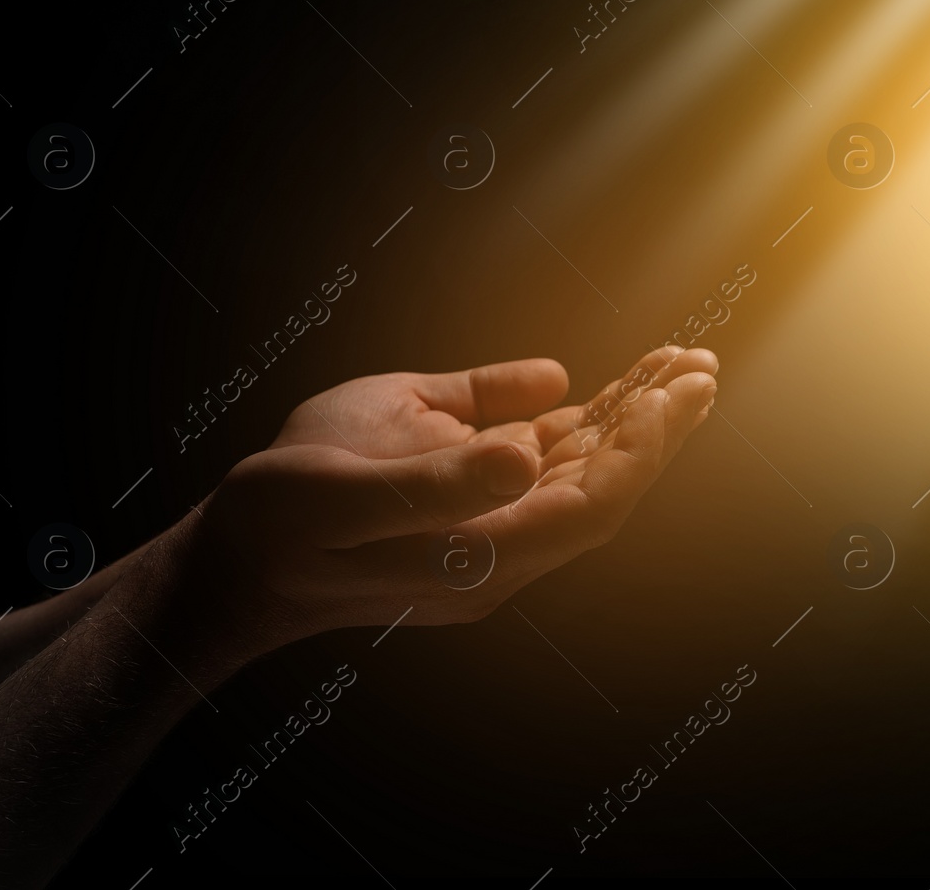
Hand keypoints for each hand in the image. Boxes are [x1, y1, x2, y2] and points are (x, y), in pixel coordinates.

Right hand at [185, 347, 717, 654]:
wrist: (231, 565)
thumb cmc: (276, 525)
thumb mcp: (339, 492)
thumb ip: (435, 480)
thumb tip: (525, 451)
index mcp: (477, 557)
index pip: (592, 504)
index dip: (644, 449)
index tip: (682, 389)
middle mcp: (497, 550)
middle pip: (601, 487)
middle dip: (655, 426)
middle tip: (698, 365)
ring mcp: (484, 528)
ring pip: (576, 472)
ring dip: (625, 419)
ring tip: (674, 366)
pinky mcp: (464, 502)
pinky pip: (536, 462)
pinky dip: (576, 423)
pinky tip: (606, 389)